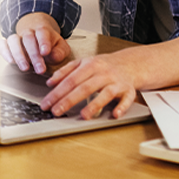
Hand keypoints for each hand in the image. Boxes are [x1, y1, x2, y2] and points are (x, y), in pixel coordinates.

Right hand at [0, 12, 71, 74]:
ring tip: (25, 68)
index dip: (44, 42)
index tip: (45, 52)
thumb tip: (53, 57)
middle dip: (34, 55)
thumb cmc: (50, 43)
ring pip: (13, 40)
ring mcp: (17, 37)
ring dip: (18, 55)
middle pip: (28, 39)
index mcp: (42, 30)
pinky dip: (5, 52)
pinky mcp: (8, 43)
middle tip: (40, 69)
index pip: (42, 33)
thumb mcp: (60, 46)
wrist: (38, 33)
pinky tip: (10, 61)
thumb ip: (59, 51)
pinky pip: (3, 44)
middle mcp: (28, 31)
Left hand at [40, 38, 178, 120]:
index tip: (47, 103)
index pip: (71, 80)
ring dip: (95, 105)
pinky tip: (114, 114)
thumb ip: (65, 71)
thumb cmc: (105, 65)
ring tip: (84, 115)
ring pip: (105, 93)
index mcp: (90, 65)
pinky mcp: (129, 91)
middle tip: (57, 111)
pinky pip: (126, 100)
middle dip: (69, 100)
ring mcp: (117, 82)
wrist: (131, 63)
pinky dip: (121, 107)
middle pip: (84, 87)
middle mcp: (103, 73)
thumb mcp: (84, 63)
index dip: (57, 92)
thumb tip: (49, 81)